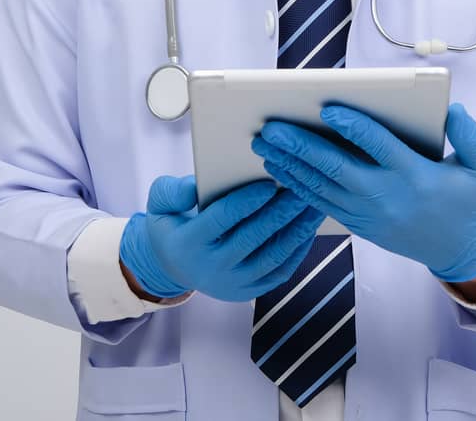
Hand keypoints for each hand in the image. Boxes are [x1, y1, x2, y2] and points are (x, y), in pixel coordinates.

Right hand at [118, 175, 324, 301]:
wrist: (175, 266)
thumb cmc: (173, 224)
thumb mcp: (161, 204)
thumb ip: (173, 191)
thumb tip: (197, 187)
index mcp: (188, 245)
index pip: (222, 220)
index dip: (246, 201)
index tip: (270, 183)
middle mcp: (211, 269)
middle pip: (252, 237)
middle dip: (280, 212)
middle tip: (302, 188)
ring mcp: (232, 284)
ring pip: (272, 257)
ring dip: (297, 230)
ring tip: (314, 205)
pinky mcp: (249, 292)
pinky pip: (280, 271)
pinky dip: (298, 250)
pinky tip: (310, 227)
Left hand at [251, 102, 475, 282]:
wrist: (461, 248)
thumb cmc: (470, 197)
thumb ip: (471, 135)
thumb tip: (452, 109)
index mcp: (416, 175)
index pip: (380, 147)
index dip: (354, 127)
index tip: (328, 108)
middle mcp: (388, 196)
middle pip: (337, 168)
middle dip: (301, 146)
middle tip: (271, 126)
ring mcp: (370, 214)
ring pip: (322, 188)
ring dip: (290, 165)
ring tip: (263, 144)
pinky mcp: (360, 225)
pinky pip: (323, 204)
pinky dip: (298, 187)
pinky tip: (279, 169)